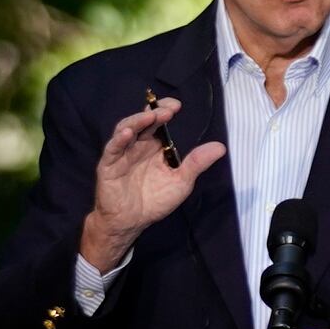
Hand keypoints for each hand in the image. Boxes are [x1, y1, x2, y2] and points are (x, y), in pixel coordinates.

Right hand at [79, 96, 223, 270]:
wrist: (130, 222)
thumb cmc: (154, 201)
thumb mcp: (181, 181)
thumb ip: (196, 163)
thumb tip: (221, 147)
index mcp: (154, 146)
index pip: (158, 121)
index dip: (164, 110)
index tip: (177, 106)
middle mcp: (138, 145)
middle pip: (143, 122)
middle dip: (154, 113)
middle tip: (167, 110)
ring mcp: (122, 153)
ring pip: (126, 129)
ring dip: (137, 121)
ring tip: (150, 116)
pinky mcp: (109, 165)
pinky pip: (113, 149)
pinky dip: (119, 139)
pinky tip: (127, 133)